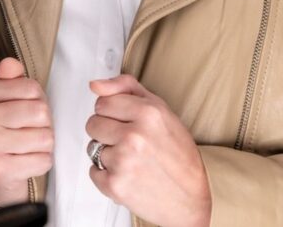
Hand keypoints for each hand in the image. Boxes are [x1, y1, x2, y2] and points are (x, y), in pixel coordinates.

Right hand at [0, 57, 54, 206]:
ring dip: (44, 144)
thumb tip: (9, 65)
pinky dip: (42, 162)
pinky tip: (27, 161)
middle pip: (40, 112)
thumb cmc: (9, 125)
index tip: (24, 110)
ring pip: (45, 137)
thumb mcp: (12, 95)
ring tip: (28, 146)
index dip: (38, 100)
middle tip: (29, 130)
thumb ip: (13, 76)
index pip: (31, 88)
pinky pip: (42, 160)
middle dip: (44, 123)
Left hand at [85, 73, 211, 226]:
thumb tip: (94, 84)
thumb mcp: (160, 109)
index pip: (103, 102)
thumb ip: (126, 88)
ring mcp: (123, 161)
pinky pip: (93, 171)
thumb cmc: (177, 153)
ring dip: (108, 153)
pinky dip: (106, 174)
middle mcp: (134, 135)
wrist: (190, 197)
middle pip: (93, 123)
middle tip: (128, 141)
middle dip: (106, 131)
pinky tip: (128, 174)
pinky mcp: (115, 185)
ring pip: (92, 147)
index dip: (113, 112)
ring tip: (131, 159)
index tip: (125, 121)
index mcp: (148, 112)